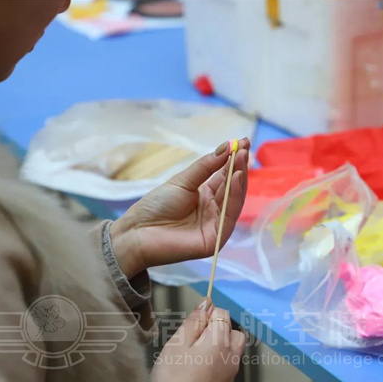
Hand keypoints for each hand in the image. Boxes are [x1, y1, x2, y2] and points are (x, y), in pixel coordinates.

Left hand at [110, 138, 249, 277]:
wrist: (137, 232)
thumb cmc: (156, 206)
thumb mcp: (182, 181)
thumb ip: (205, 167)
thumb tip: (226, 147)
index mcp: (206, 196)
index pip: (225, 176)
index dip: (234, 160)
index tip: (242, 142)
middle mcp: (214, 210)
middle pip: (232, 187)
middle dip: (239, 166)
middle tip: (245, 147)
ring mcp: (216, 224)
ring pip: (234, 200)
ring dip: (239, 179)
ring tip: (242, 158)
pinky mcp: (216, 239)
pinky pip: (229, 216)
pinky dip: (235, 197)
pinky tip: (236, 178)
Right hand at [151, 298, 245, 381]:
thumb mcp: (176, 345)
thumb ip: (193, 322)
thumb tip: (206, 303)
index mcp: (220, 342)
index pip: (222, 313)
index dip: (206, 314)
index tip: (191, 325)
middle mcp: (231, 357)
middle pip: (232, 331)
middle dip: (216, 329)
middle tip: (192, 340)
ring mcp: (231, 375)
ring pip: (231, 350)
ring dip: (217, 347)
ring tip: (192, 358)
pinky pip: (226, 367)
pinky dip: (215, 364)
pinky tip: (196, 373)